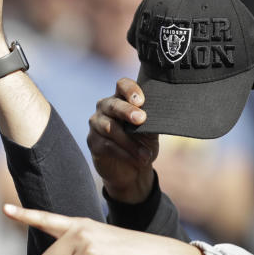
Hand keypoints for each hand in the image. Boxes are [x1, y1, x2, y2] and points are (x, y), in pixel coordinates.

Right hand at [86, 78, 158, 203]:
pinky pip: (107, 145)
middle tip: (141, 119)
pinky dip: (125, 153)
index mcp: (122, 98)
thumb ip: (152, 118)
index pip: (123, 85)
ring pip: (110, 128)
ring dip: (130, 142)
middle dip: (127, 111)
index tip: (142, 101)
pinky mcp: (92, 141)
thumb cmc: (142, 142)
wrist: (132, 169)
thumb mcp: (151, 129)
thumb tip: (161, 111)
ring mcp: (96, 124)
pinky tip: (138, 159)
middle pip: (113, 104)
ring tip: (146, 154)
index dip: (130, 90)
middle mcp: (105, 107)